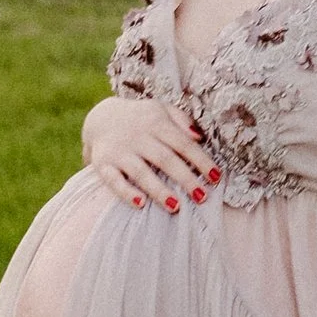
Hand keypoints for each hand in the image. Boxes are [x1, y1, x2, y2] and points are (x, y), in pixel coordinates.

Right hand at [82, 96, 216, 215]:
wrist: (100, 117)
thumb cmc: (141, 119)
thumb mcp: (161, 110)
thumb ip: (181, 120)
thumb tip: (200, 137)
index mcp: (156, 123)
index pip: (183, 143)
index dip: (201, 160)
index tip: (216, 178)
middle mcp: (138, 137)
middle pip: (165, 159)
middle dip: (185, 178)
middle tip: (202, 197)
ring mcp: (120, 151)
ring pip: (140, 172)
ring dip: (158, 190)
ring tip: (176, 206)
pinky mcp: (103, 164)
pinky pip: (113, 180)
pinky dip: (126, 193)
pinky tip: (140, 204)